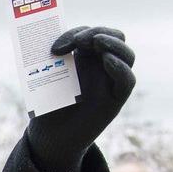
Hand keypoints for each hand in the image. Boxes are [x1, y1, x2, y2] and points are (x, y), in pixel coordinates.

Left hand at [24, 26, 135, 171]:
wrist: (48, 139)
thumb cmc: (46, 107)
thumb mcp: (45, 80)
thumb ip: (52, 60)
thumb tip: (48, 42)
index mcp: (85, 59)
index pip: (92, 34)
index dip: (78, 32)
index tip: (56, 46)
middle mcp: (101, 68)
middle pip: (115, 38)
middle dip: (97, 32)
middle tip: (79, 40)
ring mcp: (110, 83)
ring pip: (126, 55)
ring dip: (113, 44)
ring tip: (95, 43)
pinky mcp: (114, 102)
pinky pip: (127, 81)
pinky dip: (120, 68)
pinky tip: (107, 60)